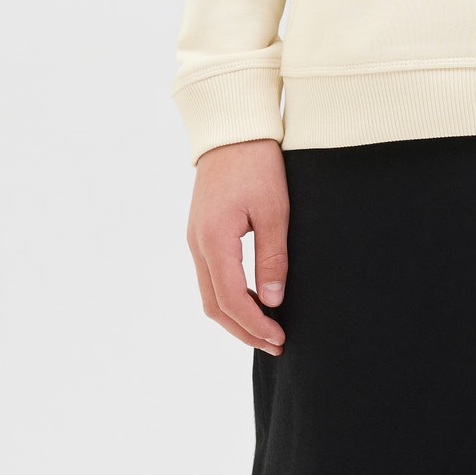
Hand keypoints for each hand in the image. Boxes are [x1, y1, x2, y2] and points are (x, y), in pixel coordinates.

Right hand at [186, 137, 289, 354]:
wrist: (232, 131)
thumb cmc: (257, 164)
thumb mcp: (274, 210)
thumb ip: (272, 257)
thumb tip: (273, 301)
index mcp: (214, 240)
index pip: (231, 299)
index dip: (255, 324)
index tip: (279, 338)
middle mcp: (198, 244)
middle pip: (214, 305)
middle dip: (244, 329)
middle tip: (275, 343)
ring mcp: (196, 239)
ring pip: (209, 293)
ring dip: (236, 315)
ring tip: (267, 327)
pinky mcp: (201, 232)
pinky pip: (210, 276)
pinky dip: (230, 296)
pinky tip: (254, 298)